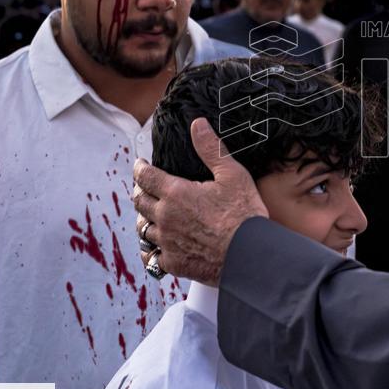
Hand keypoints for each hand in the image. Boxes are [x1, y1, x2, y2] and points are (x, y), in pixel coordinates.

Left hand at [133, 117, 268, 286]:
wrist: (249, 254)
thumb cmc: (243, 214)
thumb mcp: (232, 174)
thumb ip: (211, 149)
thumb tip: (198, 125)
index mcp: (176, 193)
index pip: (146, 176)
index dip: (140, 168)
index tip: (140, 165)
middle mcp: (165, 217)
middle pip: (139, 201)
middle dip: (140, 191)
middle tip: (144, 187)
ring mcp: (167, 242)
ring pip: (142, 228)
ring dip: (144, 218)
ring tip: (150, 215)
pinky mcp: (173, 263)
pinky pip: (151, 255)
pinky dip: (151, 248)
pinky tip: (157, 246)